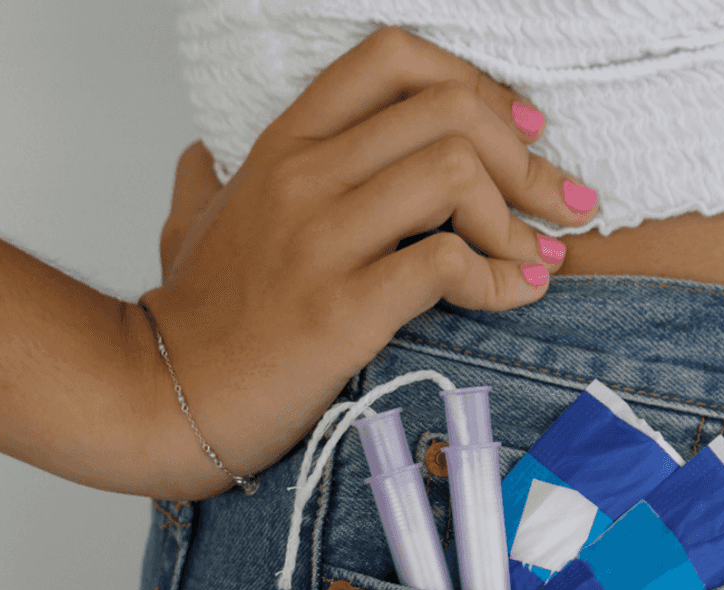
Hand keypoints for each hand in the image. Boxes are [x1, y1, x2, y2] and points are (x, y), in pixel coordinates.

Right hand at [138, 26, 593, 500]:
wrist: (163, 396)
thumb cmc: (196, 313)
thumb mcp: (192, 223)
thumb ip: (207, 179)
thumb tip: (204, 157)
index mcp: (285, 143)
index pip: (393, 58)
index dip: (473, 83)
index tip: (518, 131)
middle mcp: (305, 175)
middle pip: (448, 113)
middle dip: (527, 160)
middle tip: (559, 203)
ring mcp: (321, 238)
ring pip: (454, 174)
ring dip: (516, 219)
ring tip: (537, 259)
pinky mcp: (342, 307)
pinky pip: (447, 264)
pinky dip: (499, 279)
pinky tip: (512, 295)